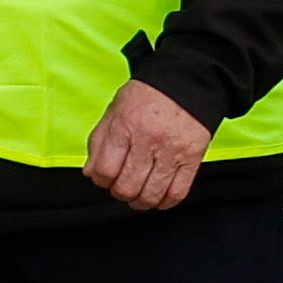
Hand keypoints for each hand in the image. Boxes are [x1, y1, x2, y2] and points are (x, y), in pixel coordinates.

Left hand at [85, 78, 209, 209]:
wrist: (188, 80)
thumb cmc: (149, 95)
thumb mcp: (116, 109)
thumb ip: (99, 141)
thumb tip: (90, 172)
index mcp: (125, 126)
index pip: (105, 171)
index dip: (101, 180)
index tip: (105, 177)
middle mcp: (149, 139)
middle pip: (127, 187)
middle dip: (120, 192)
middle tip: (123, 185)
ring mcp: (172, 150)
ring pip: (151, 194)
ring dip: (141, 201)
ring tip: (139, 194)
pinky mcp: (193, 157)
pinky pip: (178, 192)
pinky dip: (166, 201)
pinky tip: (160, 196)